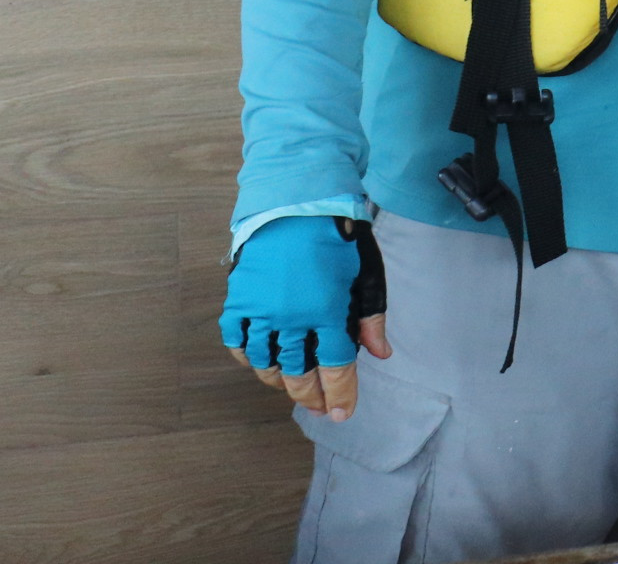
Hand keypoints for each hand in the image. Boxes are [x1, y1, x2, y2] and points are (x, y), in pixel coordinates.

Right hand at [218, 217, 391, 420]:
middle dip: (311, 397)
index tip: (342, 414)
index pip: (336, 368)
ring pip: (266, 363)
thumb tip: (381, 354)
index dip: (339, 395)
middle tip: (320, 408)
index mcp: (327, 313)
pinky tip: (259, 362)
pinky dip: (246, 357)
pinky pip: (236, 341)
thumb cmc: (339, 236)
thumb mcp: (367, 274)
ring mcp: (260, 312)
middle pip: (299, 373)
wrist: (297, 202)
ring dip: (280, 380)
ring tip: (293, 386)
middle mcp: (291, 319)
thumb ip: (372, 317)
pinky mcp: (238, 301)